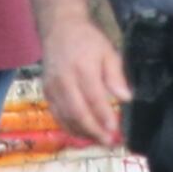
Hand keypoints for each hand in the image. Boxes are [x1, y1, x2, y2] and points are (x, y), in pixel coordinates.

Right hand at [40, 15, 129, 149]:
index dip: (104, 116)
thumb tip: (126, 98)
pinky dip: (69, 128)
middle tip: (108, 142)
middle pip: (77, 112)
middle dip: (93, 131)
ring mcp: (53, 88)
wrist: (59, 29)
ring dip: (83, 133)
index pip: (94, 97)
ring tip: (98, 141)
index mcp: (82, 68)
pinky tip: (83, 134)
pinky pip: (57, 115)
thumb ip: (116, 76)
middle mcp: (64, 80)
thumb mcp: (108, 52)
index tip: (115, 130)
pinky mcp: (46, 93)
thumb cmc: (88, 41)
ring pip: (66, 117)